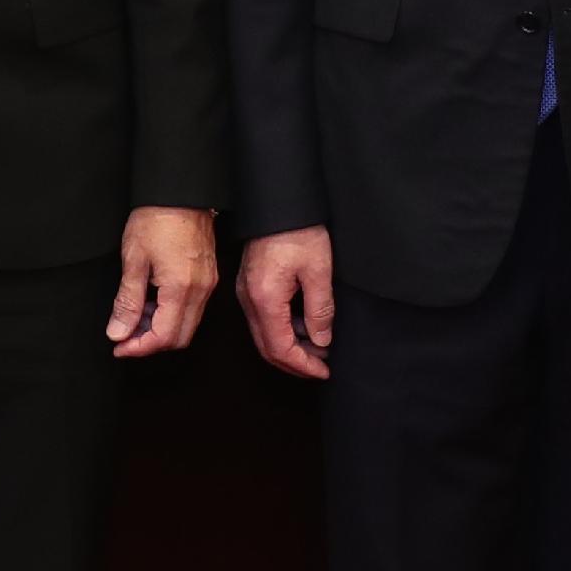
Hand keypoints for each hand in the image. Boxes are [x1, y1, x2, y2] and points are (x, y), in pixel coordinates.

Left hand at [109, 206, 217, 357]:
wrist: (180, 191)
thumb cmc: (156, 218)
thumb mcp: (134, 260)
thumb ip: (127, 301)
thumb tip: (118, 332)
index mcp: (181, 288)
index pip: (163, 337)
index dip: (138, 347)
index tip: (118, 345)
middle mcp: (201, 291)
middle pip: (179, 338)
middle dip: (150, 342)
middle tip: (124, 333)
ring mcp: (208, 284)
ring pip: (187, 325)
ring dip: (160, 327)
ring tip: (135, 313)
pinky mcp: (208, 276)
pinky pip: (192, 308)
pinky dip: (171, 313)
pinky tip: (152, 300)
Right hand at [238, 227, 336, 380]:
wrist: (278, 199)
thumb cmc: (298, 229)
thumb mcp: (318, 270)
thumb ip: (320, 310)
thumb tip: (321, 340)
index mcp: (265, 299)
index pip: (280, 348)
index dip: (303, 366)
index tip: (324, 371)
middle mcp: (249, 299)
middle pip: (267, 348)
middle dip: (295, 362)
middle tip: (321, 366)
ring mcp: (246, 292)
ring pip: (264, 334)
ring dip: (290, 346)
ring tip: (319, 345)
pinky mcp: (250, 283)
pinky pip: (263, 318)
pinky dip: (283, 329)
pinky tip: (304, 324)